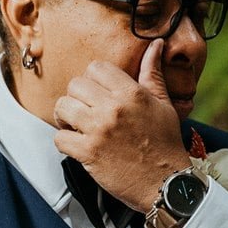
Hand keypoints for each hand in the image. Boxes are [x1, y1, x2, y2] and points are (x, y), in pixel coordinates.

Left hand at [52, 40, 192, 213]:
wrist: (167, 182)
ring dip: (65, 117)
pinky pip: (59, 138)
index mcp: (131, 93)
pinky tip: (77, 145)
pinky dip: (64, 142)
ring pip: (62, 107)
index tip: (97, 93)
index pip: (95, 67)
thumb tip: (156, 45)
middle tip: (85, 111)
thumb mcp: (164, 104)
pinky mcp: (88, 153)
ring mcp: (99, 131)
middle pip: (75, 85)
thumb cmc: (166, 144)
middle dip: (77, 97)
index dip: (92, 79)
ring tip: (76, 125)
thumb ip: (153, 73)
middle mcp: (113, 108)